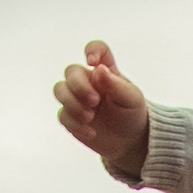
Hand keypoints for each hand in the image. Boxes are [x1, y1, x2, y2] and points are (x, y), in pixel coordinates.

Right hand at [53, 36, 151, 179]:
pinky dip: (75, 125)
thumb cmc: (133, 114)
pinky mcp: (71, 117)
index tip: (92, 62)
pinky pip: (63, 115)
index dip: (92, 50)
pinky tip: (91, 132)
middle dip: (79, 86)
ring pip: (59, 90)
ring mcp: (77, 98)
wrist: (130, 142)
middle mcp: (89, 81)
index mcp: (106, 71)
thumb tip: (97, 69)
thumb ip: (115, 84)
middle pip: (71, 71)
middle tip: (94, 102)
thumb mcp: (132, 99)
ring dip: (72, 103)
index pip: (97, 50)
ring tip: (90, 117)